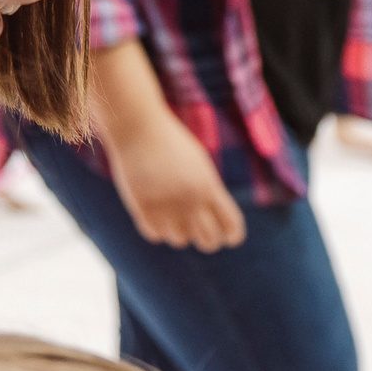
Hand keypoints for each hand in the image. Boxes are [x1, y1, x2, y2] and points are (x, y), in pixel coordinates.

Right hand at [108, 116, 244, 251]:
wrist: (139, 129)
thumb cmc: (172, 144)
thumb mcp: (199, 166)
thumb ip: (209, 193)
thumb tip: (215, 223)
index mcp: (209, 188)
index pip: (231, 226)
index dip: (233, 236)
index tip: (229, 238)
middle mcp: (191, 201)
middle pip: (209, 241)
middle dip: (208, 240)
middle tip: (201, 233)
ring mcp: (166, 207)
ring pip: (180, 240)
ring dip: (179, 232)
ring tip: (173, 213)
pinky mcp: (142, 209)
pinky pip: (155, 235)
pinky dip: (157, 228)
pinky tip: (155, 212)